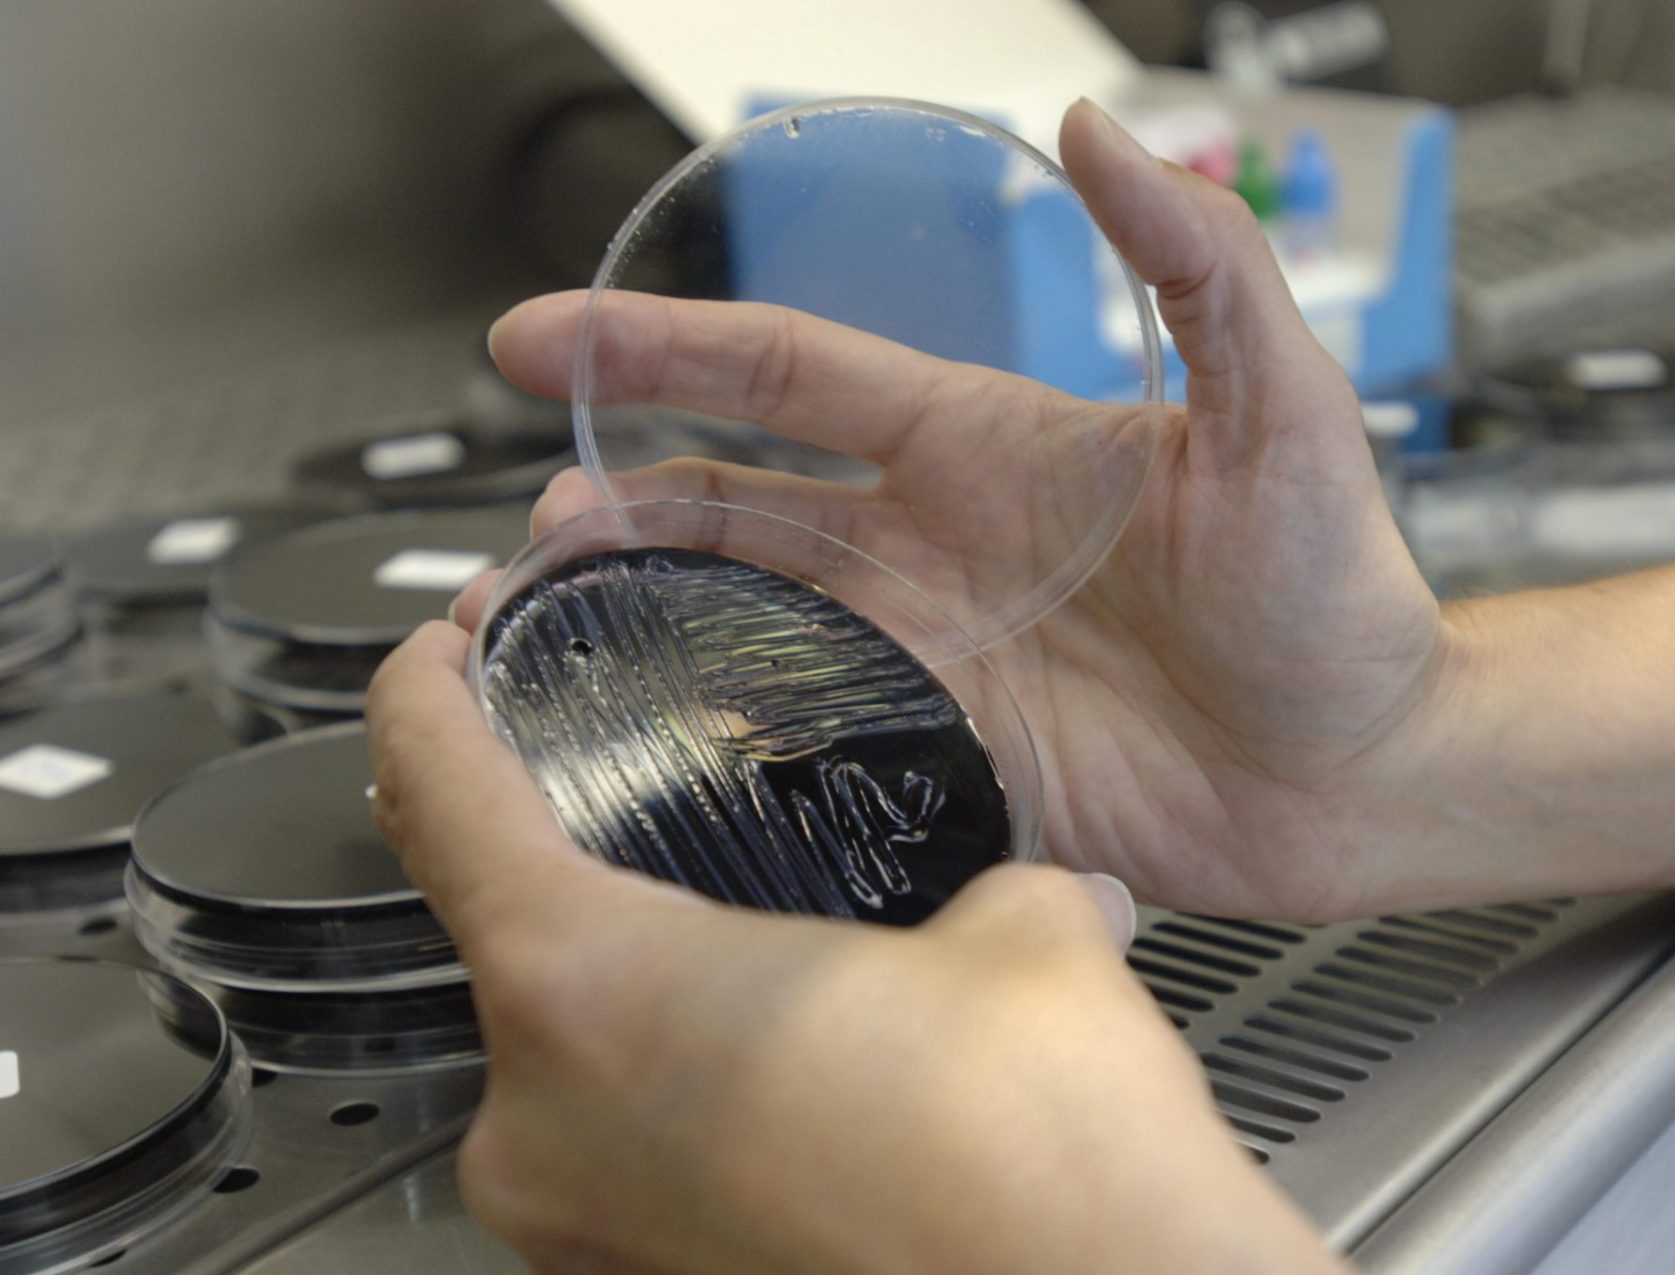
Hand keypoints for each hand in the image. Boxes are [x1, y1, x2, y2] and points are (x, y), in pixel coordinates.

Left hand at [366, 623, 1344, 1273]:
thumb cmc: (1039, 1178)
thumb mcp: (1019, 938)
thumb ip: (976, 878)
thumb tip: (1008, 891)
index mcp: (593, 992)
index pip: (438, 793)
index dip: (423, 696)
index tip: (433, 658)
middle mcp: (546, 1127)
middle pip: (495, 932)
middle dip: (555, 851)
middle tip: (624, 794)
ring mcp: (583, 1232)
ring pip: (562, 1053)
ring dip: (632, 983)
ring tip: (745, 941)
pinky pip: (623, 1148)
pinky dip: (678, 1088)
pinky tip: (790, 1067)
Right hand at [472, 99, 1440, 920]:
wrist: (1367, 769)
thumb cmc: (1341, 591)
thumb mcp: (1281, 404)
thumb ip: (1194, 262)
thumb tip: (1103, 130)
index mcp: (982, 445)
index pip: (788, 373)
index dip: (663, 341)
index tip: (542, 333)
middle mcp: (932, 546)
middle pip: (730, 504)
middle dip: (614, 502)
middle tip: (522, 525)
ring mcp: (931, 657)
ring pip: (743, 622)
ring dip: (639, 615)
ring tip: (540, 624)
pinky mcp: (945, 760)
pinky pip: (803, 742)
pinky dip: (718, 735)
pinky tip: (648, 739)